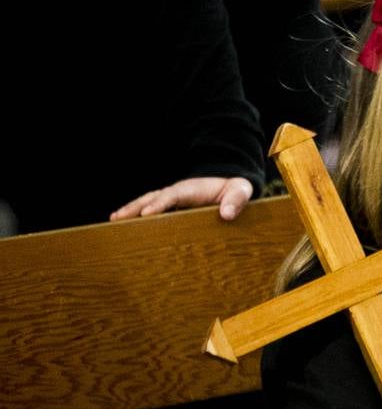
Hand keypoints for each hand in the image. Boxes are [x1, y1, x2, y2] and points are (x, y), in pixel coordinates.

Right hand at [110, 176, 253, 221]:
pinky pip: (151, 209)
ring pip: (148, 202)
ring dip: (131, 210)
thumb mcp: (241, 191)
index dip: (160, 204)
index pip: (173, 195)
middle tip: (118, 218)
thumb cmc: (236, 188)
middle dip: (136, 207)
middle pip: (153, 197)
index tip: (147, 214)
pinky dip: (137, 215)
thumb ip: (236, 200)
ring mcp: (172, 199)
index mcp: (193, 189)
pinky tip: (123, 225)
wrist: (231, 183)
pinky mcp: (172, 206)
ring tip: (113, 221)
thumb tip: (227, 214)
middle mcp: (178, 192)